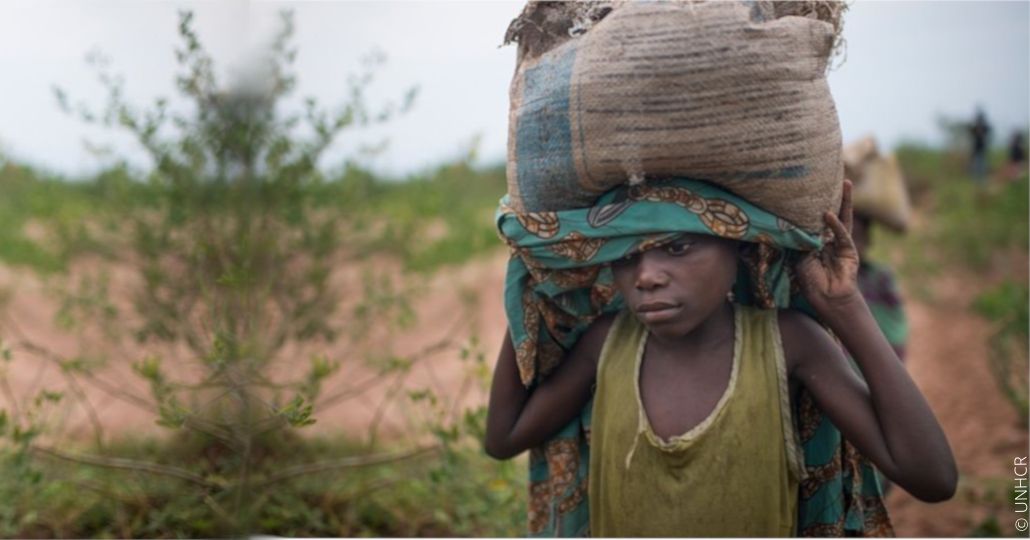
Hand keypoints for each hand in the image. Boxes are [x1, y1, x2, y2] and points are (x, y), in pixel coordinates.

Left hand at [795, 179, 862, 316]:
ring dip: (845, 201)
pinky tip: (828, 214)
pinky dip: (834, 225)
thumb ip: (800, 240)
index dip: (813, 204)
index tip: (809, 187)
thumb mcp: (799, 257)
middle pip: (833, 212)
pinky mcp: (849, 250)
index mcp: (817, 240)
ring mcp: (842, 243)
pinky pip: (841, 234)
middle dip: (834, 195)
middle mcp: (830, 238)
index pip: (815, 218)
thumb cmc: (811, 280)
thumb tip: (791, 224)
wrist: (827, 298)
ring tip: (846, 183)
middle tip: (834, 175)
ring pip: (843, 218)